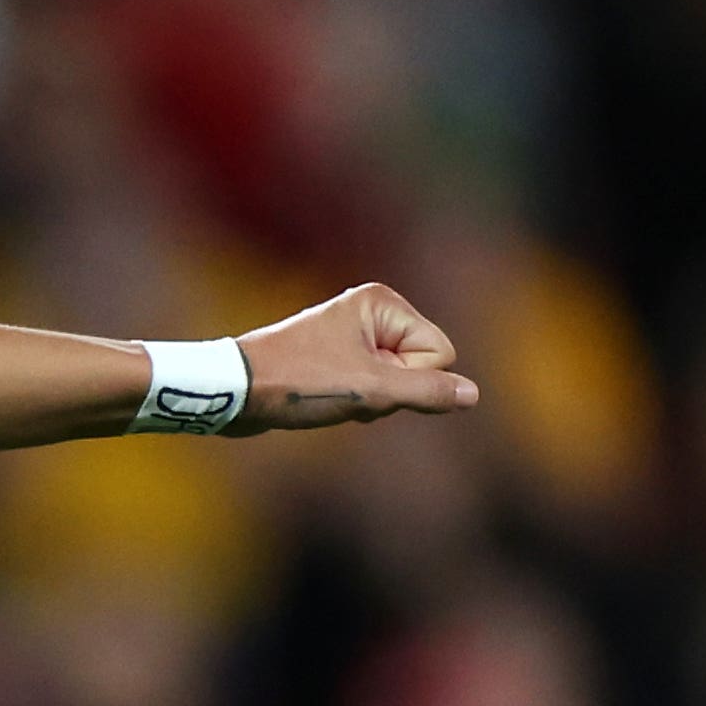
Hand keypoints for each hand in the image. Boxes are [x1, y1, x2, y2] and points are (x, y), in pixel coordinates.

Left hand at [236, 284, 478, 431]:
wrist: (234, 391)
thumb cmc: (298, 383)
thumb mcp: (370, 391)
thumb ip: (427, 392)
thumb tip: (472, 395)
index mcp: (382, 302)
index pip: (440, 352)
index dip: (410, 379)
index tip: (364, 379)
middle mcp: (370, 311)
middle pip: (420, 368)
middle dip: (389, 392)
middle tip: (344, 389)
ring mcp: (353, 335)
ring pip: (396, 383)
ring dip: (370, 402)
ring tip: (330, 396)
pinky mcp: (337, 359)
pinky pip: (371, 389)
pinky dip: (355, 403)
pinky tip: (325, 401)